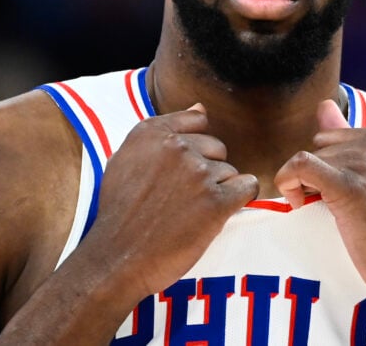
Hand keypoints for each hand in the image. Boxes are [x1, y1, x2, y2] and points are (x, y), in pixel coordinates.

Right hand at [85, 104, 257, 295]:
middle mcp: (177, 147)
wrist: (118, 256)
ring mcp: (198, 173)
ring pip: (229, 170)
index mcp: (152, 132)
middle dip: (207, 170)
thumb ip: (161, 131)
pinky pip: (248, 186)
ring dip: (218, 190)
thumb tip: (200, 108)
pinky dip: (239, 199)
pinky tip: (220, 212)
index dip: (195, 148)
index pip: (197, 121)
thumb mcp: (125, 159)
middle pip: (216, 147)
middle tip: (185, 198)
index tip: (183, 170)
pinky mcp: (216, 201)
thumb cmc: (120, 211)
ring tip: (192, 212)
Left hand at [274, 99, 365, 298]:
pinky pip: (300, 166)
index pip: (329, 138)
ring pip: (305, 160)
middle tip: (332, 207)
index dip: (323, 167)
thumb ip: (347, 136)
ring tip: (326, 212)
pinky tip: (299, 202)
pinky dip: (288, 181)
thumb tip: (324, 104)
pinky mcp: (351, 186)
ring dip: (303, 187)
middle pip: (317, 148)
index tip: (333, 192)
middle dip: (315, 177)